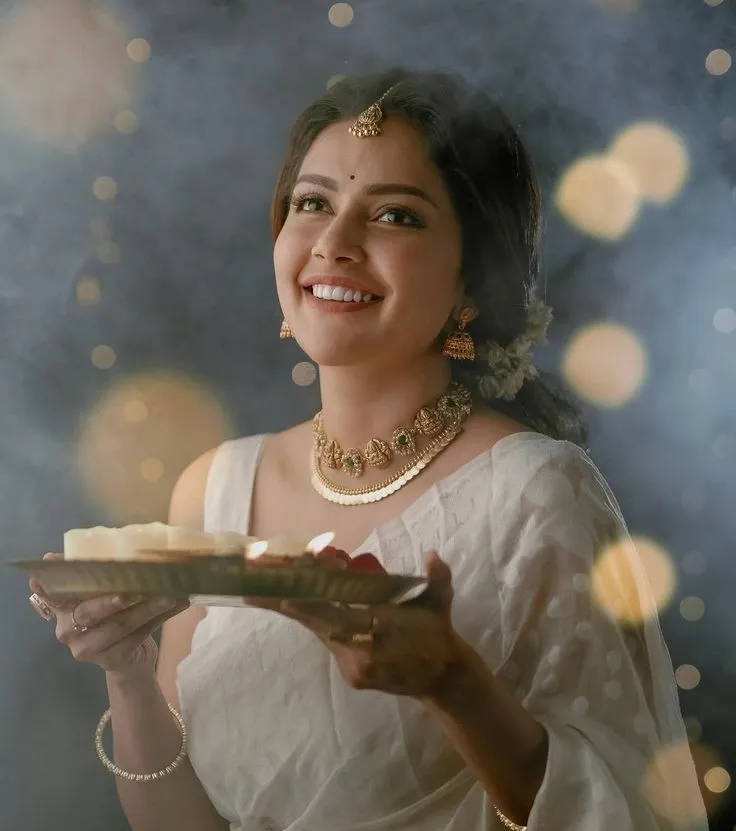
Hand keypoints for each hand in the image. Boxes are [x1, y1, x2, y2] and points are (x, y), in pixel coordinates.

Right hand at [29, 553, 189, 676]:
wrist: (131, 659)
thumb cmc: (116, 615)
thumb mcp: (107, 594)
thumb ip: (105, 575)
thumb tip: (132, 546)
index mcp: (62, 607)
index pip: (51, 593)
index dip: (47, 583)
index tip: (45, 566)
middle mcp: (67, 629)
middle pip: (90, 611)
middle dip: (115, 598)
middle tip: (135, 588)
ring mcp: (86, 648)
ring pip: (120, 624)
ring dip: (149, 607)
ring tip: (170, 594)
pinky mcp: (110, 659)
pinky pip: (139, 635)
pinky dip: (161, 618)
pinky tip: (179, 604)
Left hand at [246, 550, 466, 698]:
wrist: (443, 678)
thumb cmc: (437, 632)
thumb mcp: (439, 602)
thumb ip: (437, 577)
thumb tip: (432, 554)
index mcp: (380, 629)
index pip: (338, 615)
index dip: (310, 607)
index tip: (282, 597)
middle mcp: (361, 651)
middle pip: (318, 623)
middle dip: (283, 605)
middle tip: (250, 590)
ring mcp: (354, 667)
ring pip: (323, 632)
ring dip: (302, 611)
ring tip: (265, 591)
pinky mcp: (352, 677)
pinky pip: (332, 644)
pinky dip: (322, 625)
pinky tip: (304, 606)